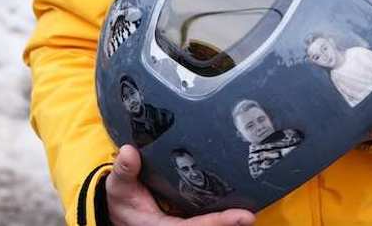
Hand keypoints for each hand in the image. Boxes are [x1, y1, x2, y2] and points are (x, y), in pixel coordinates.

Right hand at [106, 145, 254, 225]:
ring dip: (231, 219)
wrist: (120, 211)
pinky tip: (243, 197)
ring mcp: (185, 223)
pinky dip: (224, 212)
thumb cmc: (121, 199)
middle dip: (231, 223)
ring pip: (211, 224)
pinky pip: (208, 217)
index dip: (219, 222)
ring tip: (253, 205)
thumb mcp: (118, 187)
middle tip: (252, 213)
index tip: (243, 217)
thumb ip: (124, 171)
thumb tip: (129, 152)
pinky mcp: (189, 217)